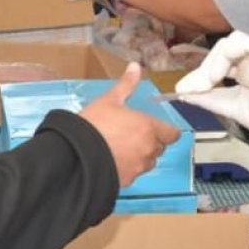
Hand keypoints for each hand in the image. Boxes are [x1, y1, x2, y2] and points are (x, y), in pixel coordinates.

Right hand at [80, 63, 181, 187]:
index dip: (166, 131)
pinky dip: (127, 168)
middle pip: (159, 148)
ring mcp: (138, 167)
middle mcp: (148, 149)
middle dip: (150, 142)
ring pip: (147, 162)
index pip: (172, 134)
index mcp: (149, 128)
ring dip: (140, 156)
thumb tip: (135, 67)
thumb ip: (126, 85)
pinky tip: (112, 160)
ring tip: (121, 148)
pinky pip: (133, 174)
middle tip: (132, 135)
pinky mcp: (127, 181)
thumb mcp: (109, 100)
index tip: (156, 128)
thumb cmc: (94, 126)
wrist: (76, 155)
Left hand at [175, 31, 248, 136]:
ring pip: (234, 39)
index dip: (200, 71)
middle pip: (221, 48)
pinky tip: (225, 71)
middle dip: (205, 67)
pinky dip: (237, 50)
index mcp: (241, 69)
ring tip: (212, 79)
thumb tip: (182, 93)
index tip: (184, 88)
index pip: (216, 59)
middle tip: (197, 87)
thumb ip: (204, 97)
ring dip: (218, 58)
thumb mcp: (224, 104)